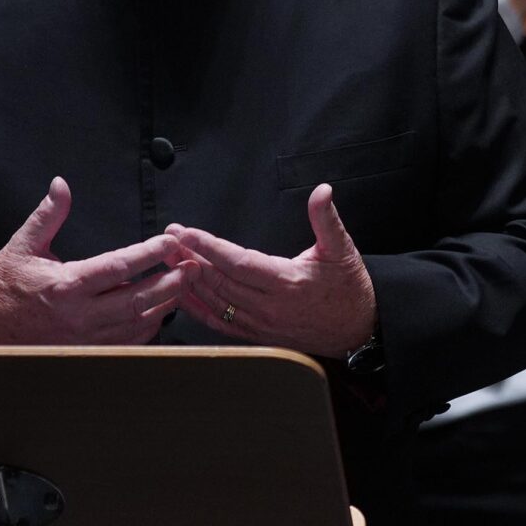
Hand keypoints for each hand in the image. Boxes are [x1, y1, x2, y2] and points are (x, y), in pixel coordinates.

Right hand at [0, 177, 197, 343]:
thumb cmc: (6, 284)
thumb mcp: (22, 245)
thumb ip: (47, 216)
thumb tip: (61, 184)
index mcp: (66, 285)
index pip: (117, 268)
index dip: (148, 254)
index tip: (169, 241)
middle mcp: (80, 315)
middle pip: (137, 299)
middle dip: (170, 283)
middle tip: (191, 266)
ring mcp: (87, 338)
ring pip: (138, 323)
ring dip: (165, 304)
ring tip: (184, 284)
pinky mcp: (89, 351)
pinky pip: (129, 342)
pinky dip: (150, 326)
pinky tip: (162, 309)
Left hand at [166, 185, 378, 356]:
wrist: (358, 328)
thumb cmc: (349, 287)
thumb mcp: (343, 248)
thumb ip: (326, 219)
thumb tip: (322, 190)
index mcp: (288, 281)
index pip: (238, 262)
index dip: (208, 246)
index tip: (185, 232)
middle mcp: (270, 306)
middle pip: (219, 281)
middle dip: (190, 257)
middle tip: (167, 238)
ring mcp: (261, 323)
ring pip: (216, 301)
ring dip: (189, 280)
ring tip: (169, 259)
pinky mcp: (258, 334)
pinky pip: (220, 322)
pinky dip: (198, 308)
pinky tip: (182, 293)